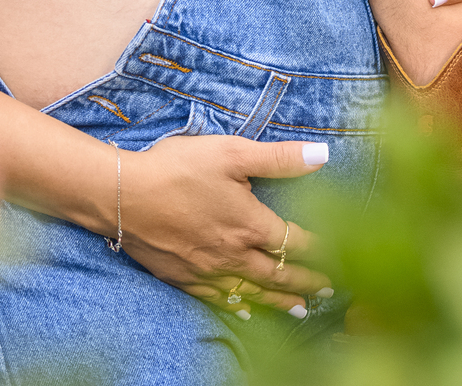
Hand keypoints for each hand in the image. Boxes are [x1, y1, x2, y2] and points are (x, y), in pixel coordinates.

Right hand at [117, 134, 331, 316]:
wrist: (124, 196)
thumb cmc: (178, 168)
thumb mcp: (231, 152)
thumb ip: (278, 158)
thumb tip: (324, 156)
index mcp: (249, 223)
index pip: (295, 242)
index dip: (320, 250)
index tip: (338, 256)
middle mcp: (234, 254)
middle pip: (278, 274)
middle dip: (307, 282)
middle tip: (329, 290)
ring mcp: (208, 270)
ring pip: (253, 292)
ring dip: (280, 301)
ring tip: (301, 310)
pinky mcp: (184, 277)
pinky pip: (219, 299)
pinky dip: (239, 306)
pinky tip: (246, 310)